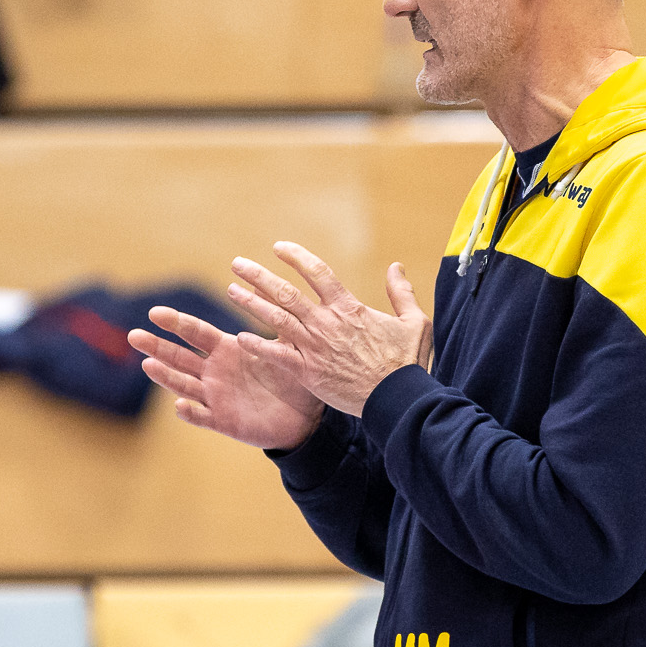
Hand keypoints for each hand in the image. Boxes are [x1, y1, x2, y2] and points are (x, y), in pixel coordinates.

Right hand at [127, 304, 322, 450]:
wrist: (304, 416)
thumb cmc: (291, 377)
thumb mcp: (285, 344)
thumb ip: (273, 316)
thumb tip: (263, 283)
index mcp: (226, 349)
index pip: (196, 333)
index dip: (176, 323)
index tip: (154, 312)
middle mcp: (214, 372)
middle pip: (179, 356)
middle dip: (157, 346)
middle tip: (134, 335)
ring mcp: (215, 396)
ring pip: (183, 384)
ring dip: (165, 376)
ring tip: (148, 364)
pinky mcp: (222, 420)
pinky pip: (203, 416)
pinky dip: (190, 412)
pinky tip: (179, 406)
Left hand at [224, 242, 432, 416]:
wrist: (398, 399)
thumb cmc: (409, 362)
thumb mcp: (414, 321)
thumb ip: (402, 292)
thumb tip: (396, 266)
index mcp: (349, 308)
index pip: (318, 272)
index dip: (296, 256)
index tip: (278, 247)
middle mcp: (327, 323)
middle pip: (287, 292)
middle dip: (259, 276)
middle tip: (238, 263)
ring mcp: (315, 347)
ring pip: (277, 318)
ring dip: (251, 303)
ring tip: (231, 290)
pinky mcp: (309, 372)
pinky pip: (277, 356)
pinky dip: (258, 346)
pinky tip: (240, 337)